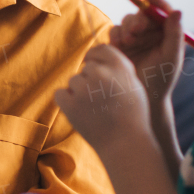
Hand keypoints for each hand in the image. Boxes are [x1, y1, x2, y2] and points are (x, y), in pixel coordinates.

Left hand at [54, 44, 152, 159]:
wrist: (124, 144)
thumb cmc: (131, 116)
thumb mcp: (133, 85)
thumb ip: (117, 68)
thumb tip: (96, 55)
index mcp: (120, 66)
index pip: (100, 49)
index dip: (96, 58)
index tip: (96, 70)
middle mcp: (101, 73)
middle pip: (86, 68)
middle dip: (90, 80)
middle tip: (100, 100)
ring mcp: (84, 88)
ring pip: (74, 81)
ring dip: (79, 93)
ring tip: (94, 110)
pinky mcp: (69, 103)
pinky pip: (60, 94)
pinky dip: (67, 102)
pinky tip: (80, 113)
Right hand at [108, 0, 184, 105]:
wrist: (142, 97)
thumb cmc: (162, 79)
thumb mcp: (171, 57)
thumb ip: (174, 34)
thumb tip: (177, 11)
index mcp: (166, 32)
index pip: (162, 11)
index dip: (156, 2)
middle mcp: (150, 32)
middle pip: (141, 13)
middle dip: (138, 19)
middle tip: (137, 30)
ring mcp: (133, 38)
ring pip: (126, 21)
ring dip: (126, 28)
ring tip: (128, 43)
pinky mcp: (118, 45)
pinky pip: (114, 32)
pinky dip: (115, 36)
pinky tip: (119, 47)